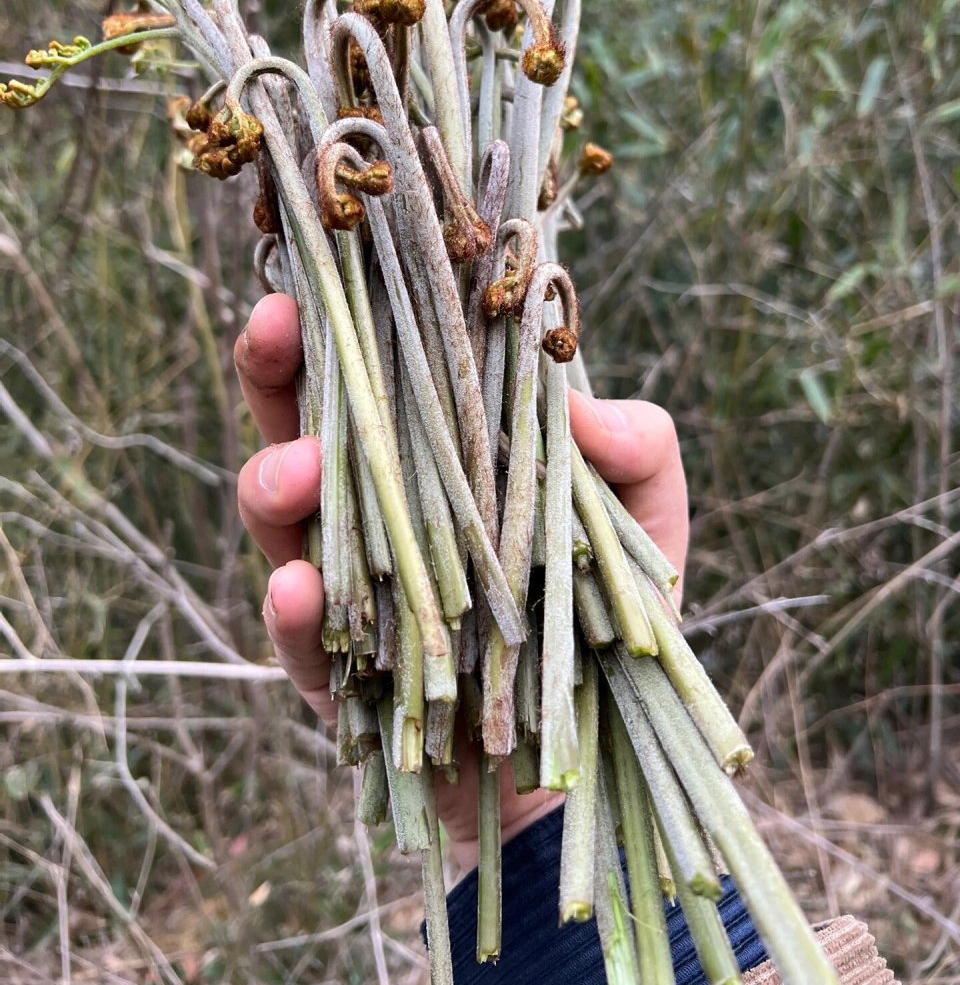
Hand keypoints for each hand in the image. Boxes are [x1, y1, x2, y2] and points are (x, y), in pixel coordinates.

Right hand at [235, 292, 688, 871]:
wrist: (593, 753)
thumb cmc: (613, 619)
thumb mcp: (646, 524)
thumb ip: (641, 452)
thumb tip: (586, 410)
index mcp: (440, 460)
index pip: (380, 374)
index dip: (350, 318)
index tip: (335, 265)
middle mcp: (381, 512)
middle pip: (305, 427)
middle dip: (276, 373)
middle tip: (272, 327)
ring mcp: (353, 592)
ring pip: (283, 524)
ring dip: (275, 484)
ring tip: (299, 469)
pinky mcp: (341, 683)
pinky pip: (298, 642)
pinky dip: (293, 611)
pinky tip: (300, 582)